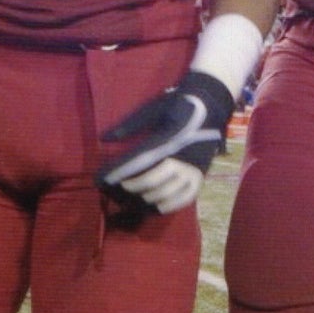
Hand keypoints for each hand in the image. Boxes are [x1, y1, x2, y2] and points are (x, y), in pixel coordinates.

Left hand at [97, 72, 234, 213]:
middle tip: (123, 187)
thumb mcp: (152, 110)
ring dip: (151, 199)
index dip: (129, 176)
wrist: (209, 106)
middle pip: (156, 183)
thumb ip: (129, 126)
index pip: (143, 164)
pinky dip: (170, 206)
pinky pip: (185, 199)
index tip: (114, 181)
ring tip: (138, 197)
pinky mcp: (200, 177)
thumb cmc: (178, 107)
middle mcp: (182, 159)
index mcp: (169, 142)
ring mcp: (193, 170)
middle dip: (137, 188)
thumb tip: (104, 138)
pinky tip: (157, 207)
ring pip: (169, 194)